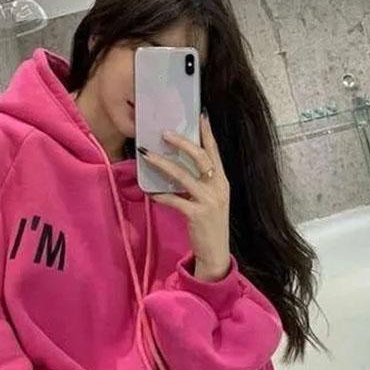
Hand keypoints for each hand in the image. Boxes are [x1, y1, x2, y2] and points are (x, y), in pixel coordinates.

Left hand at [139, 114, 230, 282]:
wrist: (216, 253)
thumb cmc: (209, 226)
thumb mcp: (211, 201)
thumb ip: (200, 184)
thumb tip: (177, 168)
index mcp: (222, 182)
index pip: (215, 153)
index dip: (208, 134)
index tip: (200, 115)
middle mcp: (218, 188)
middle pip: (200, 158)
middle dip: (182, 143)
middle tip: (164, 133)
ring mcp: (209, 201)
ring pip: (183, 176)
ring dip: (163, 164)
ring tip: (147, 155)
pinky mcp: (197, 215)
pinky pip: (175, 200)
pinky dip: (160, 195)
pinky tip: (149, 193)